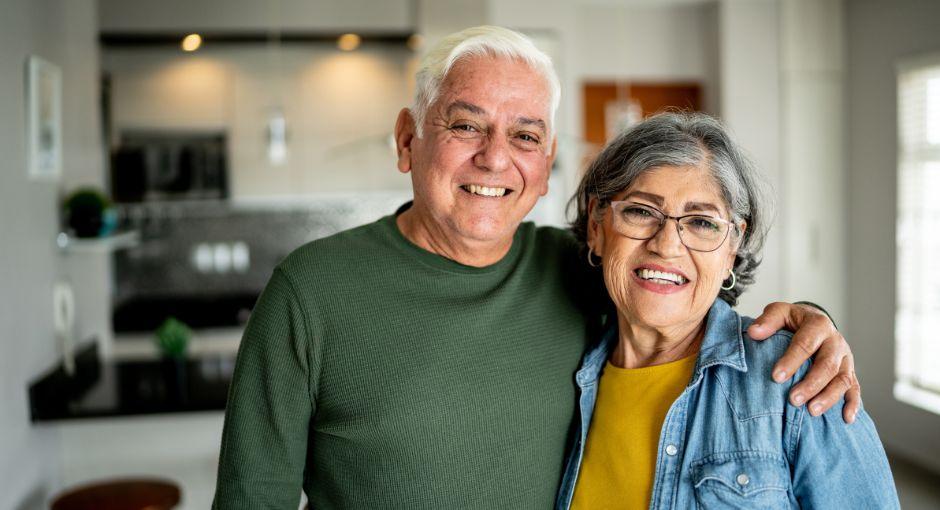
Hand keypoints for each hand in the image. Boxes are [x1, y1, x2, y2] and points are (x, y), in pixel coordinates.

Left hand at [747, 302, 860, 423]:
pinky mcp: (851, 372)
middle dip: (811, 384)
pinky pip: (855, 389)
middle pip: (827, 365)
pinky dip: (853, 404)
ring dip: (829, 397)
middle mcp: (836, 342)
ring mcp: (846, 358)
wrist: (816, 322)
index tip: (776, 377)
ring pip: (843, 379)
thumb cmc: (793, 320)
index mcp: (818, 324)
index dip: (791, 361)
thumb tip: (753, 333)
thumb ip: (768, 321)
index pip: (806, 344)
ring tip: (812, 412)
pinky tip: (846, 419)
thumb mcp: (780, 312)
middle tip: (793, 400)